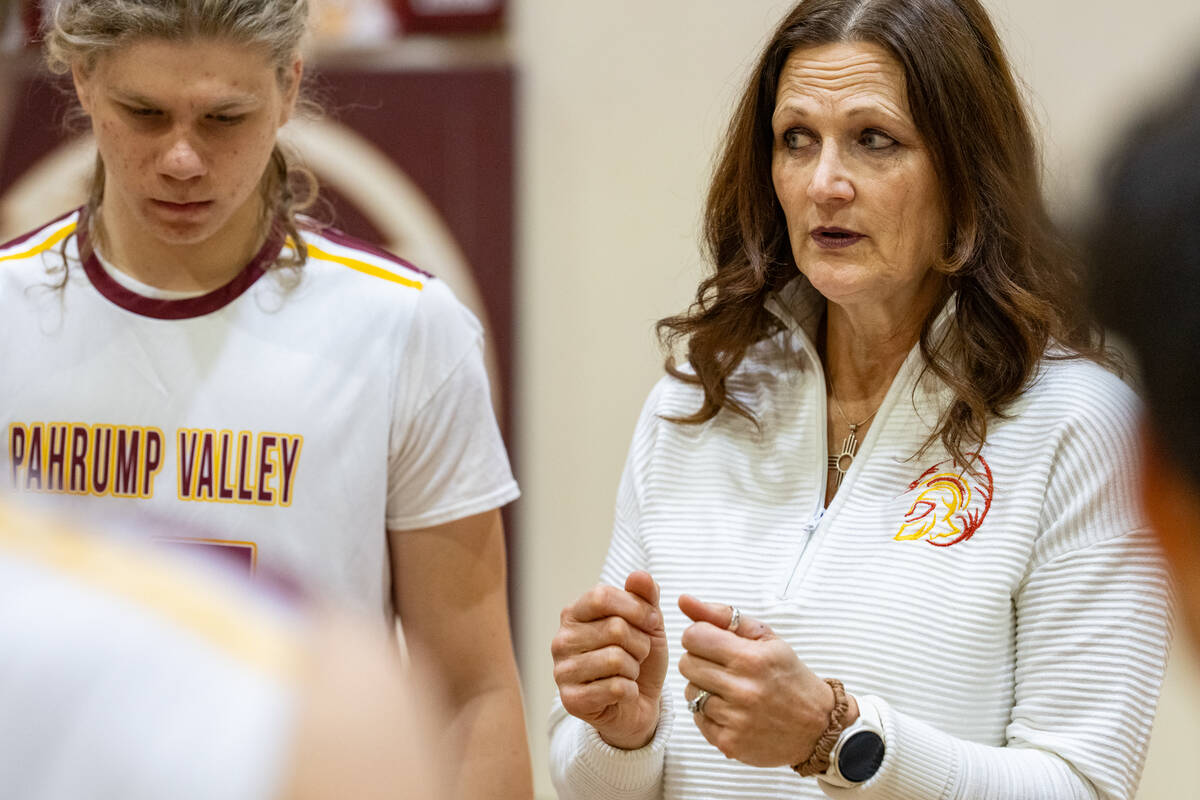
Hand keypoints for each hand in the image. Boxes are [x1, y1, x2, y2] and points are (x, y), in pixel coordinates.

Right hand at [551, 571, 668, 748]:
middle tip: (638, 654)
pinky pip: (615, 687)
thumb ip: (645, 595)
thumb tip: (639, 576)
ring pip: (616, 659)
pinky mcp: (571, 701)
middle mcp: (561, 640)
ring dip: (634, 668)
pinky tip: (623, 692)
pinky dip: (630, 690)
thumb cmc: (638, 657)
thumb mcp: (647, 622)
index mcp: (574, 614)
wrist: (637, 704)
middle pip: (615, 628)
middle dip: (640, 643)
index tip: (652, 622)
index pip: (601, 596)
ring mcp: (562, 671)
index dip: (636, 608)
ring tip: (629, 672)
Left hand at [678, 595, 845, 766]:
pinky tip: (731, 710)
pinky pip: (697, 718)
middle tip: (723, 667)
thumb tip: (683, 600)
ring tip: (729, 690)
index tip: (714, 643)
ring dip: (704, 688)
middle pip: (686, 664)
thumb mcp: (764, 638)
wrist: (818, 725)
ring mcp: (736, 719)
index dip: (700, 636)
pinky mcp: (729, 743)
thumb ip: (721, 615)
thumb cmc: (789, 676)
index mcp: (752, 659)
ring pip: (689, 692)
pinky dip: (709, 713)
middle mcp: (743, 690)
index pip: (693, 636)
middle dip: (700, 661)